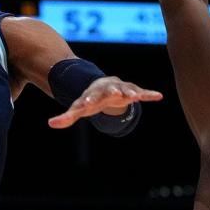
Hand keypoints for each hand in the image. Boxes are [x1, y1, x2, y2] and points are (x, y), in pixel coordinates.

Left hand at [47, 77, 162, 128]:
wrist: (103, 85)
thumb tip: (51, 124)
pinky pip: (142, 93)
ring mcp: (121, 89)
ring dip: (131, 92)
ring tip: (136, 96)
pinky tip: (158, 96)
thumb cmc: (90, 100)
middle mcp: (108, 90)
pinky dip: (149, 95)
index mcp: (94, 95)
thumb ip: (66, 117)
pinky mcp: (133, 92)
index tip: (85, 104)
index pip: (89, 98)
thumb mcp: (79, 108)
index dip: (88, 101)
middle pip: (110, 91)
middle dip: (113, 92)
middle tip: (116, 93)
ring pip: (127, 89)